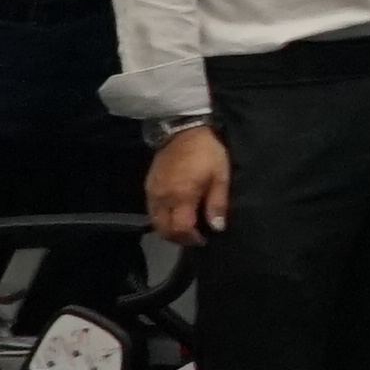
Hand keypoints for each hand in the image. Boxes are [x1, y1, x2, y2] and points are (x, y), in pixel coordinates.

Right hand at [143, 123, 229, 245]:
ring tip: (185, 227)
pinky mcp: (148, 186)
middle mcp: (162, 197)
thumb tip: (217, 227)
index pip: (180, 229)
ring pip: (155, 222)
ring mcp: (152, 192)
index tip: (203, 239)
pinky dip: (162, 218)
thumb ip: (218, 204)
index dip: (191, 239)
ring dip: (169, 230)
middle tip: (194, 237)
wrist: (183, 130)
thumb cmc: (207, 152)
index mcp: (181, 195)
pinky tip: (175, 214)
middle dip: (179, 238)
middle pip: (164, 230)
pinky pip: (151, 210)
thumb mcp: (221, 176)